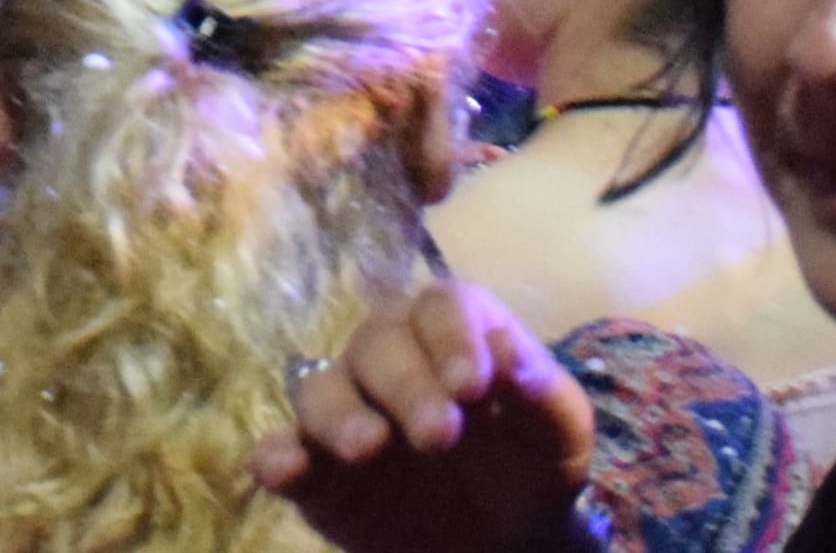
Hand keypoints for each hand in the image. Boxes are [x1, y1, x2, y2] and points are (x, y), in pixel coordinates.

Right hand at [251, 278, 595, 552]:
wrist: (505, 540)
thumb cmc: (533, 467)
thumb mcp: (560, 434)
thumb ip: (543, 391)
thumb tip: (509, 352)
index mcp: (451, 331)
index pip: (441, 307)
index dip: (453, 339)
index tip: (473, 386)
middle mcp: (389, 357)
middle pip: (378, 342)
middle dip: (406, 385)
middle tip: (439, 435)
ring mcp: (346, 410)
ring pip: (320, 388)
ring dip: (339, 414)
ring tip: (368, 448)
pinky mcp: (316, 469)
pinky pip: (279, 450)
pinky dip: (275, 455)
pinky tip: (284, 468)